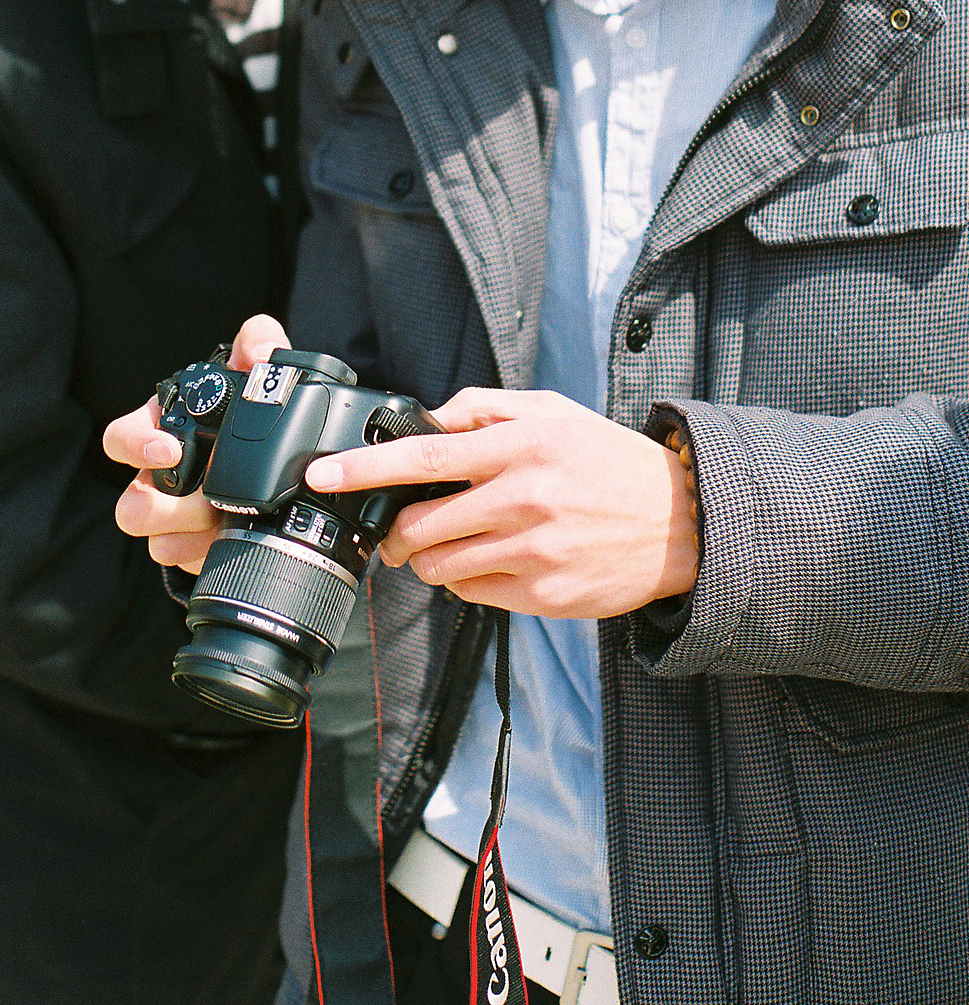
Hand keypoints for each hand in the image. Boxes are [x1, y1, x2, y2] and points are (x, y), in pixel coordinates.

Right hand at [105, 314, 290, 574]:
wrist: (279, 462)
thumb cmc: (247, 409)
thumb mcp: (256, 372)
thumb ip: (259, 342)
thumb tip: (262, 352)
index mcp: (162, 430)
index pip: (120, 439)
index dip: (136, 445)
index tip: (169, 450)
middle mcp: (156, 476)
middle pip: (130, 505)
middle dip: (167, 508)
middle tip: (209, 499)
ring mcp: (170, 515)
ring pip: (150, 538)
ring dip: (184, 533)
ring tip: (220, 521)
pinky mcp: (189, 545)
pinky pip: (180, 559)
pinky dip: (202, 554)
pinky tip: (226, 541)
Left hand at [305, 387, 697, 616]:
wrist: (681, 523)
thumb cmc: (607, 461)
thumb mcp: (552, 412)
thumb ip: (484, 407)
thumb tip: (427, 418)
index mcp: (521, 447)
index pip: (424, 456)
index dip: (365, 469)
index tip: (323, 474)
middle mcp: (523, 500)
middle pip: (419, 527)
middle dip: (396, 532)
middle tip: (402, 528)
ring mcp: (532, 554)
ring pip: (439, 568)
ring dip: (431, 558)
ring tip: (457, 541)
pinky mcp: (542, 597)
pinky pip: (473, 595)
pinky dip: (469, 580)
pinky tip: (496, 560)